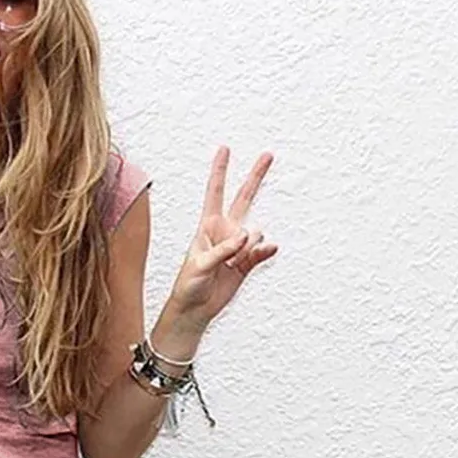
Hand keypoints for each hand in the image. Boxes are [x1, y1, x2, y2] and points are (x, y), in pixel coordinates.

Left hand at [169, 146, 277, 328]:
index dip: (220, 171)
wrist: (196, 308)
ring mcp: (238, 246)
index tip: (224, 149)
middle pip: (243, 198)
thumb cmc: (188, 284)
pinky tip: (269, 250)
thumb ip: (223, 249)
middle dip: (254, 177)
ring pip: (255, 233)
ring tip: (232, 263)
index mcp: (207, 226)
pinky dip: (265, 250)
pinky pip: (262, 251)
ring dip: (248, 246)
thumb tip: (247, 235)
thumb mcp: (199, 264)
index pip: (215, 193)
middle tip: (267, 155)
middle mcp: (225, 232)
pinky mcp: (248, 262)